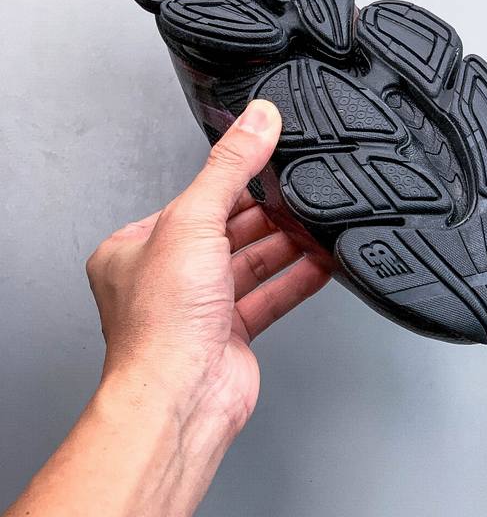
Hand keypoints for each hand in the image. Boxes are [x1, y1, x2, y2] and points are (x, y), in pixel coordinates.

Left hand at [86, 99, 331, 435]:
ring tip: (317, 223)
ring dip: (284, 245)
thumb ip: (230, 166)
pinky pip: (269, 297)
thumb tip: (257, 120)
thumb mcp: (194, 220)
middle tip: (300, 192)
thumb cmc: (162, 323)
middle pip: (225, 232)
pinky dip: (295, 280)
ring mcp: (198, 308)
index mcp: (136, 248)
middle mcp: (164, 278)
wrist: (180, 397)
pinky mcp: (230, 334)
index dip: (233, 182)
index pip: (193, 201)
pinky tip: (320, 264)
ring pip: (249, 264)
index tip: (268, 163)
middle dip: (265, 214)